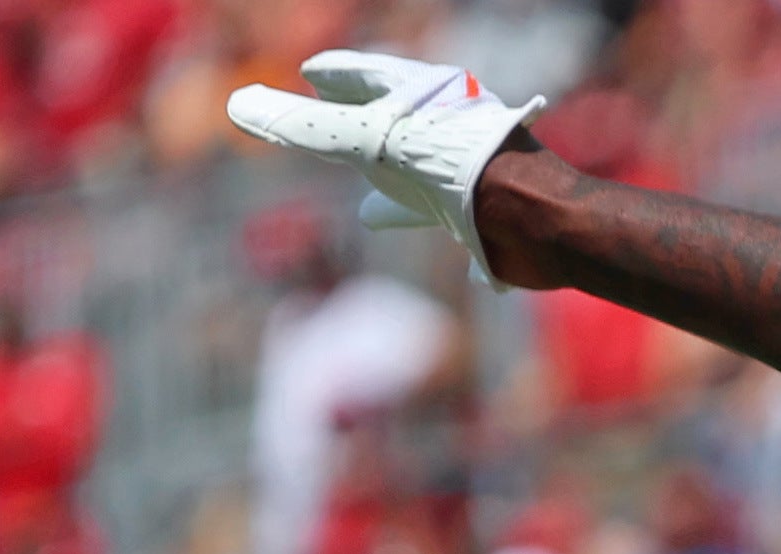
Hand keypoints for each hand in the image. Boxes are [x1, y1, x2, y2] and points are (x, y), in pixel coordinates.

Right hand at [224, 48, 544, 249]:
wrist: (544, 224)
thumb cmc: (462, 170)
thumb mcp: (371, 143)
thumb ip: (305, 128)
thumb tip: (236, 105)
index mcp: (424, 97)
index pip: (369, 76)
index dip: (337, 74)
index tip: (309, 74)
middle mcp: (446, 130)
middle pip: (392, 122)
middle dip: (359, 122)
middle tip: (329, 118)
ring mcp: (465, 173)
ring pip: (415, 173)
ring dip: (387, 184)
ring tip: (361, 206)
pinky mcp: (481, 216)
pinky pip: (442, 218)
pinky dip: (421, 228)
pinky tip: (424, 252)